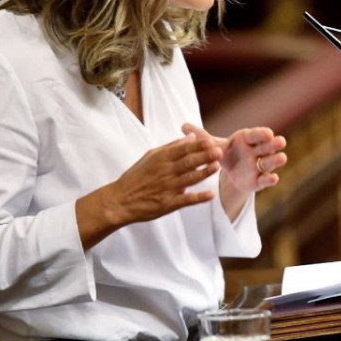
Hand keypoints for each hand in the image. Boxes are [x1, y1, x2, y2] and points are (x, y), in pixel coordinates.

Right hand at [104, 133, 223, 225]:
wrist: (120, 200)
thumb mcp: (151, 156)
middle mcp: (165, 172)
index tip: (212, 141)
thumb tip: (191, 137)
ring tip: (216, 167)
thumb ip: (172, 146)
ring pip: (188, 179)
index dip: (199, 145)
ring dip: (203, 172)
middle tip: (219, 151)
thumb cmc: (136, 177)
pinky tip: (210, 195)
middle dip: (204, 156)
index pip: (183, 149)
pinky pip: (185, 200)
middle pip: (188, 162)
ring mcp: (167, 188)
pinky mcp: (168, 204)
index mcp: (161, 159)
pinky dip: (198, 198)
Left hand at [182, 123, 286, 193]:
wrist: (231, 171)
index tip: (268, 133)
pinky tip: (273, 179)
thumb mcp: (213, 146)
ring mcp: (259, 166)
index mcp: (245, 139)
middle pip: (267, 146)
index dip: (262, 134)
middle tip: (280, 141)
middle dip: (274, 144)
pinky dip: (270, 179)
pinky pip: (266, 180)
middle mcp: (256, 151)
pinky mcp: (259, 181)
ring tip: (282, 158)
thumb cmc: (225, 153)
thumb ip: (202, 138)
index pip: (255, 134)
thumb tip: (183, 126)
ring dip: (276, 160)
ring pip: (270, 162)